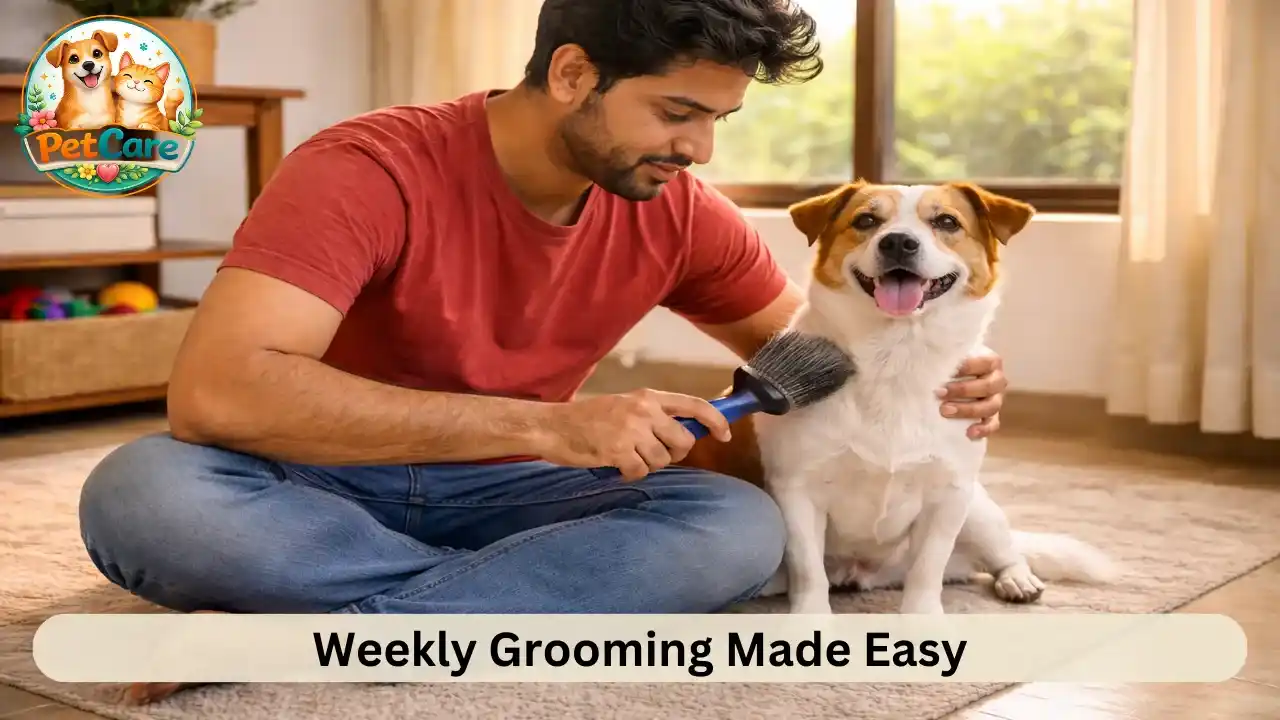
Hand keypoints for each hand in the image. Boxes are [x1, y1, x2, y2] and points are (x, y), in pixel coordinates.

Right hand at [536, 389, 731, 480]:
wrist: (553, 426)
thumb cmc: (588, 419)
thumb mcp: (625, 406)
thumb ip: (654, 416)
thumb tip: (687, 434)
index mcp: (647, 397)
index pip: (694, 404)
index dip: (716, 420)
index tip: (727, 434)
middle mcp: (644, 410)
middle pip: (683, 441)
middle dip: (674, 454)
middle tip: (652, 453)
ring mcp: (631, 430)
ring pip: (662, 460)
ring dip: (647, 464)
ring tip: (625, 455)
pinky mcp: (618, 451)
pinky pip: (640, 472)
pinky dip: (629, 473)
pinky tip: (614, 463)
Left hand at [936, 351, 1006, 439]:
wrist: (959, 381)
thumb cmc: (953, 366)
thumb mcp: (952, 358)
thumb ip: (946, 356)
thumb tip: (926, 354)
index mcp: (992, 362)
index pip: (984, 363)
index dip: (966, 367)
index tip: (945, 371)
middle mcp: (997, 381)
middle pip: (987, 387)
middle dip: (962, 390)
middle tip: (939, 393)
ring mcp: (997, 400)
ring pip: (990, 407)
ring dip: (967, 410)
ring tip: (945, 411)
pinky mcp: (993, 417)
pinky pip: (993, 425)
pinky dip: (983, 430)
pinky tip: (969, 433)